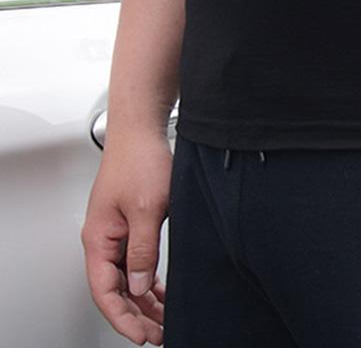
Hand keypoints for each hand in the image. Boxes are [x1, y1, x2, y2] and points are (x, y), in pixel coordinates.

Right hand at [80, 132, 172, 344]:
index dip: (123, 317)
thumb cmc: (139, 160)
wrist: (141, 130)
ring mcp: (116, 231)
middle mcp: (104, 239)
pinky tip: (160, 291)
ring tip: (163, 319)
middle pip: (115, 289)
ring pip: (127, 277)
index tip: (141, 335)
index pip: (105, 291)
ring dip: (143, 299)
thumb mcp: (146, 209)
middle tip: (158, 333)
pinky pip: (135, 261)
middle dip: (136, 314)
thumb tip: (139, 286)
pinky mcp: (130, 223)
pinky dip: (148, 279)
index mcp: (99, 239)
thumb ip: (142, 250)